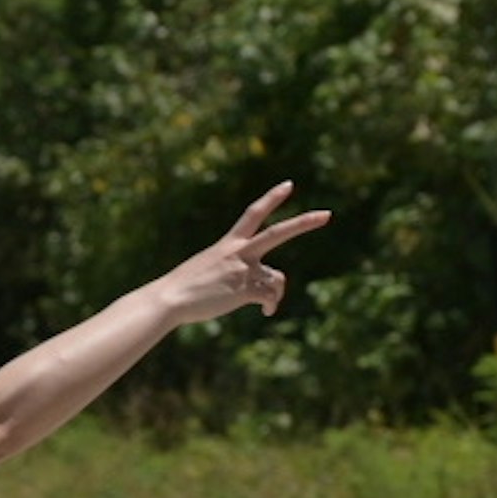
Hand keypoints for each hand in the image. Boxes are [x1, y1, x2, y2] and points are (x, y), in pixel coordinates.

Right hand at [156, 182, 333, 324]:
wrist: (169, 299)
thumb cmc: (184, 288)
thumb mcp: (208, 269)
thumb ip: (233, 270)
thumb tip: (256, 286)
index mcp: (228, 243)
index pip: (253, 214)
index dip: (272, 198)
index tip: (289, 185)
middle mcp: (239, 252)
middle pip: (278, 233)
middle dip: (304, 223)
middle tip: (327, 214)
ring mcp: (243, 270)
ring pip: (277, 278)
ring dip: (275, 293)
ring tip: (267, 305)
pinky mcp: (244, 290)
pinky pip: (270, 296)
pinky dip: (271, 305)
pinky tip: (266, 313)